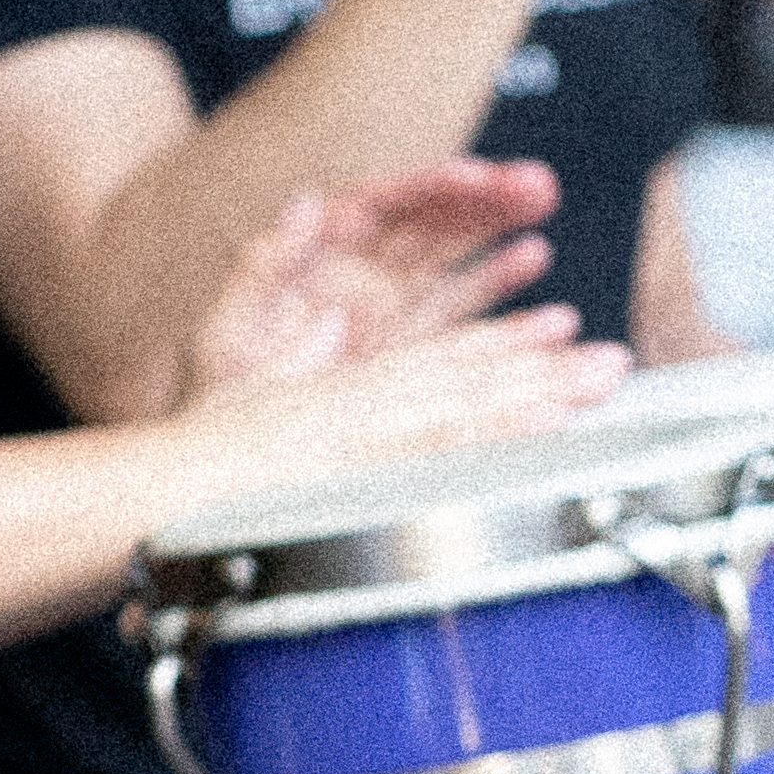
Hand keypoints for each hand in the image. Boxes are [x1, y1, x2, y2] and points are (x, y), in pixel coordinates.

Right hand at [138, 277, 627, 533]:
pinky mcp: (369, 468)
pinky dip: (502, 435)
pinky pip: (449, 449)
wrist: (161, 486)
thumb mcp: (238, 371)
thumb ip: (283, 324)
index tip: (551, 333)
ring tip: (601, 382)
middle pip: (467, 377)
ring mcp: (370, 437)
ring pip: (471, 402)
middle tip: (611, 362)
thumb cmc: (194, 455)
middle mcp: (365, 404)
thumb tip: (318, 287)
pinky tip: (549, 432)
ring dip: (539, 390)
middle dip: (542, 366)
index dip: (498, 343)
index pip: (435, 357)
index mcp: (344, 388)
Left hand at [190, 161, 564, 391]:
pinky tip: (531, 261)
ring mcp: (393, 303)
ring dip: (499, 230)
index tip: (472, 175)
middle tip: (534, 184)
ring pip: (456, 254)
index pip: (386, 203)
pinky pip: (461, 306)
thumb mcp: (233, 324)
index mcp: (323, 249)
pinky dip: (495, 283)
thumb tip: (300, 203)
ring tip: (541, 210)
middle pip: (433, 218)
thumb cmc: (228, 377)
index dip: (431, 186)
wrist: (234, 440)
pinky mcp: (412, 343)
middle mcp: (365, 267)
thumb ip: (263, 264)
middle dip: (484, 198)